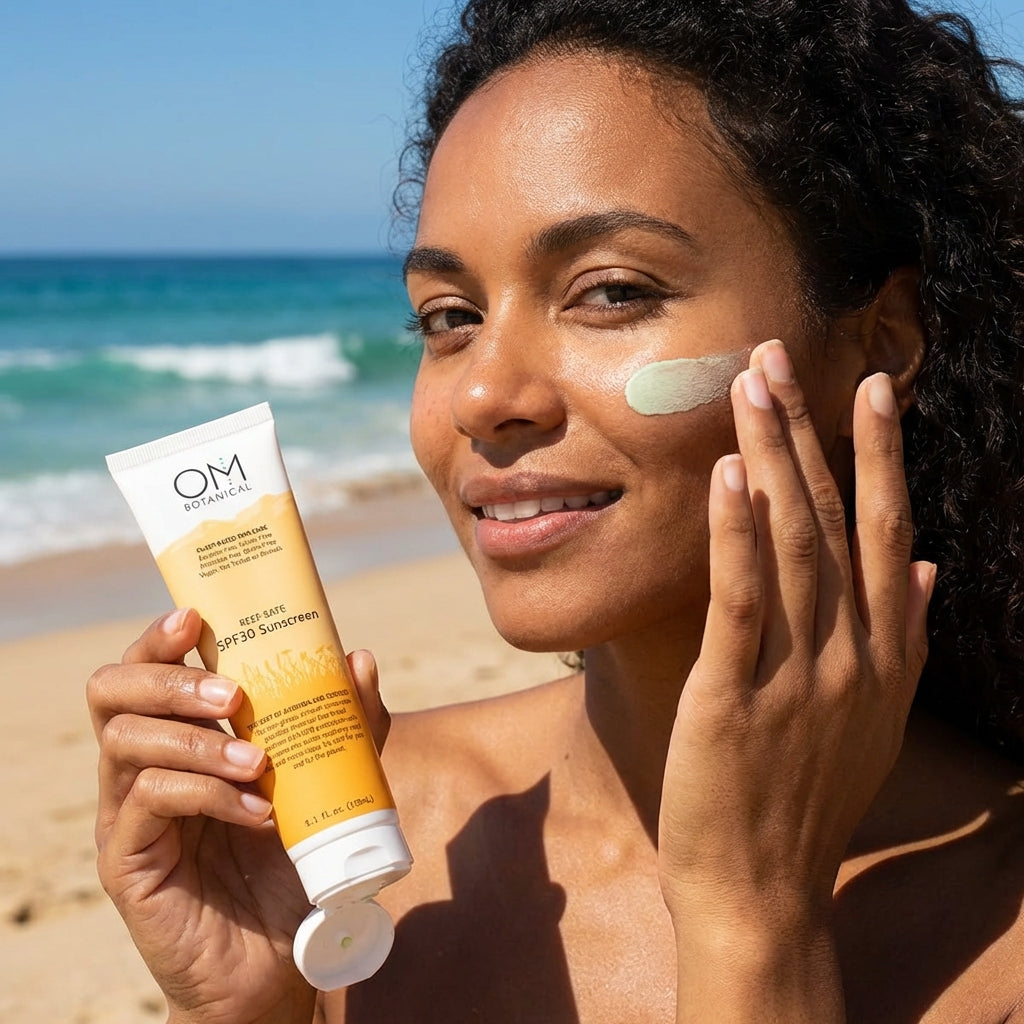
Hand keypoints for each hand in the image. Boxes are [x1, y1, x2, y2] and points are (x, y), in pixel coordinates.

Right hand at [87, 608, 389, 1022]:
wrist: (279, 960)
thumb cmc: (292, 863)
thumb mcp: (328, 785)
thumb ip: (345, 726)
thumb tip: (359, 658)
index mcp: (178, 738)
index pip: (145, 671)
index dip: (159, 637)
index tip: (195, 617)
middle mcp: (139, 767)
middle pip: (111, 693)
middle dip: (170, 681)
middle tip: (233, 697)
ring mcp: (125, 814)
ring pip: (125, 743)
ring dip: (197, 742)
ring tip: (260, 762)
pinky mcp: (126, 861)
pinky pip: (148, 804)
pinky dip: (206, 795)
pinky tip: (256, 810)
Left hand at [659, 341, 933, 1020]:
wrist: (763, 884)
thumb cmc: (807, 794)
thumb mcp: (874, 717)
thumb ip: (902, 637)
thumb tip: (923, 569)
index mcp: (885, 652)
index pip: (887, 530)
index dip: (881, 456)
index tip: (871, 389)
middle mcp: (852, 652)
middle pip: (834, 517)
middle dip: (807, 431)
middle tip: (777, 356)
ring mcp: (798, 672)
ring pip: (790, 542)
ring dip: (771, 459)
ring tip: (751, 388)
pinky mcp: (735, 693)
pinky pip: (741, 601)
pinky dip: (735, 535)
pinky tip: (725, 478)